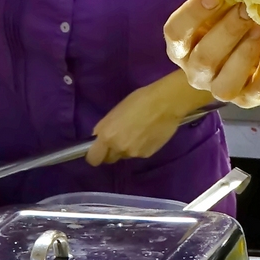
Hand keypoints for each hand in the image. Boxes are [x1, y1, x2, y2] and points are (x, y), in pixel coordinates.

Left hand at [89, 73, 208, 164]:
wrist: (166, 103)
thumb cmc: (139, 100)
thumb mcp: (114, 112)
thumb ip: (105, 128)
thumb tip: (99, 138)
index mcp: (107, 136)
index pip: (93, 158)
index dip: (94, 154)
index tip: (97, 149)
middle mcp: (119, 148)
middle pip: (109, 159)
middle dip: (111, 151)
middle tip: (118, 138)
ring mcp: (135, 153)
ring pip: (125, 155)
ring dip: (127, 147)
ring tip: (137, 132)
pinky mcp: (148, 154)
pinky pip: (138, 153)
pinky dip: (140, 146)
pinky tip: (148, 134)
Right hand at [162, 0, 259, 108]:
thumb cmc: (234, 5)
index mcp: (182, 43)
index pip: (175, 33)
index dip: (193, 14)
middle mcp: (195, 70)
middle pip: (204, 58)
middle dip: (228, 32)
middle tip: (248, 10)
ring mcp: (221, 88)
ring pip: (226, 84)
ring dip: (246, 53)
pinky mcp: (248, 98)